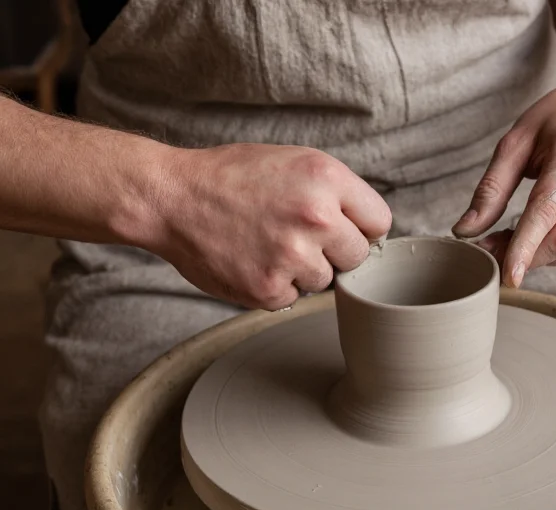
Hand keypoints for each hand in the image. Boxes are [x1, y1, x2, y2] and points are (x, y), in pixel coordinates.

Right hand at [150, 144, 390, 309]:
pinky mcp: (268, 288)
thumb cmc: (234, 178)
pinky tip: (252, 259)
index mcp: (327, 178)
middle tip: (299, 236)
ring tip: (268, 243)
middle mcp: (316, 217)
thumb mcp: (294, 162)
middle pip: (358, 256)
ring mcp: (292, 256)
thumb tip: (370, 230)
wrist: (173, 198)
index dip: (360, 227)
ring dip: (304, 269)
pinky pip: (293, 296)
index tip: (343, 229)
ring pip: (326, 280)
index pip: (379, 222)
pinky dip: (276, 285)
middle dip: (335, 251)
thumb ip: (337, 193)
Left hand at [451, 78, 555, 286]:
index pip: (547, 213)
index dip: (524, 248)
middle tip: (491, 247)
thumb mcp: (517, 139)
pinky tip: (540, 234)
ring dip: (539, 256)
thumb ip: (491, 188)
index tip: (506, 276)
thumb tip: (465, 231)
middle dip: (525, 256)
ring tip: (514, 238)